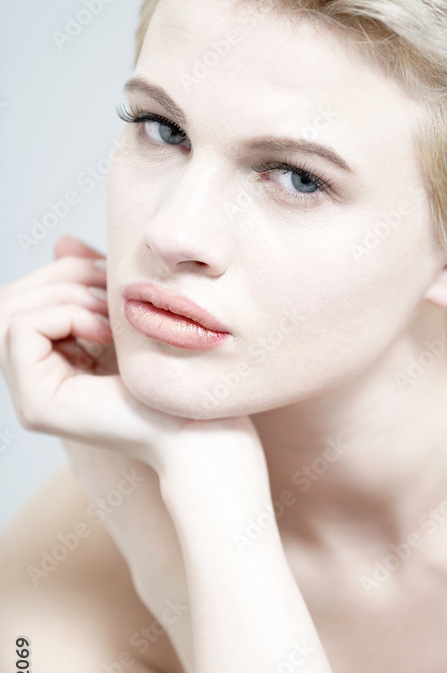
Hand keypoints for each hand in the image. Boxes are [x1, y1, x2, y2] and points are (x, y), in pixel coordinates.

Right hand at [0, 234, 262, 475]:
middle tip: (111, 292)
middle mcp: (31, 383)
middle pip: (10, 300)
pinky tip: (105, 334)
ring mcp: (29, 397)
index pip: (26, 297)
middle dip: (63, 279)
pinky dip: (64, 316)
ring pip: (10, 311)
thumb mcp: (127, 316)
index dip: (65, 273)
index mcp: (51, 363)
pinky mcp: (36, 406)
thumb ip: (92, 283)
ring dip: (65, 298)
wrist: (201, 431)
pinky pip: (20, 329)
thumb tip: (61, 241)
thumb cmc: (176, 379)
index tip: (112, 281)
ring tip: (111, 318)